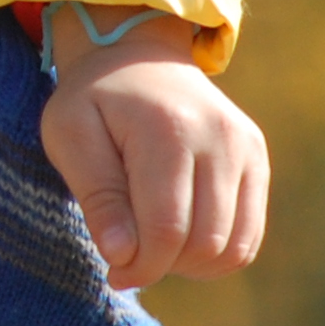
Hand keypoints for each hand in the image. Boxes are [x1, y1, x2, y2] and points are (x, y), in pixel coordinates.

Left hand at [36, 4, 267, 289]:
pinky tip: (181, 241)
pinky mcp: (256, 158)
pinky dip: (217, 254)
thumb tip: (122, 256)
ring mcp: (244, 147)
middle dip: (162, 266)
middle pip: (203, 243)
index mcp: (167, 130)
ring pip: (233, 248)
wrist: (135, 55)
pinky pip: (249, 236)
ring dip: (191, 265)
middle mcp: (219, 137)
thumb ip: (96, 196)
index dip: (139, 266)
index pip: (165, 230)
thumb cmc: (93, 100)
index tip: (113, 271)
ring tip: (153, 245)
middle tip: (129, 256)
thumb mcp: (68, 136)